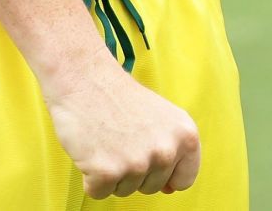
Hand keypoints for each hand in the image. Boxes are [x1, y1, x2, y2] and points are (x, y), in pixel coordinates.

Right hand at [42, 59, 201, 198]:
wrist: (86, 79)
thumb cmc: (120, 97)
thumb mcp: (162, 118)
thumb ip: (172, 150)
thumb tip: (172, 188)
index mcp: (186, 135)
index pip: (185, 179)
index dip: (166, 176)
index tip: (151, 162)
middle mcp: (166, 151)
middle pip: (152, 188)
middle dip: (134, 172)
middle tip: (121, 141)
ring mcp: (138, 163)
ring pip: (124, 191)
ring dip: (112, 174)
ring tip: (107, 142)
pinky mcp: (107, 172)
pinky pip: (98, 192)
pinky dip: (90, 178)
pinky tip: (92, 150)